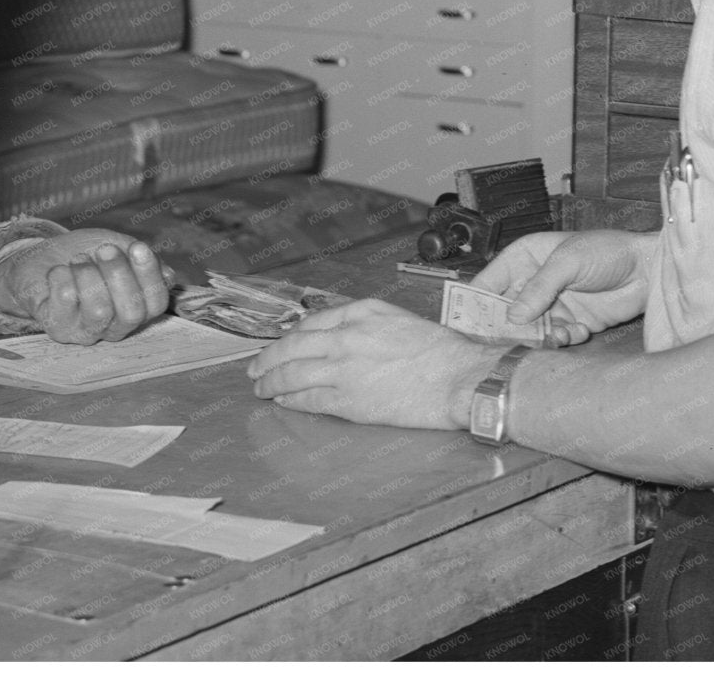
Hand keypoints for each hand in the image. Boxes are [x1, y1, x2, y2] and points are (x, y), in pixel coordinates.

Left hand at [0, 229, 172, 343]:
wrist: (40, 258)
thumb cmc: (85, 253)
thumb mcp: (118, 246)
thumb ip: (141, 258)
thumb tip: (167, 276)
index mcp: (136, 307)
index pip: (156, 304)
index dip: (150, 275)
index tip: (137, 246)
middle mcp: (115, 327)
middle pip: (131, 313)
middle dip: (119, 275)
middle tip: (105, 249)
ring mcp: (86, 331)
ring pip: (100, 312)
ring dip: (89, 276)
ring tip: (78, 258)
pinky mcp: (58, 329)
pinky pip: (65, 303)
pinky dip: (62, 277)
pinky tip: (58, 270)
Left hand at [248, 299, 501, 429]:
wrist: (459, 378)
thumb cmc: (442, 351)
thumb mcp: (401, 320)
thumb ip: (369, 324)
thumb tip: (344, 338)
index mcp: (362, 312)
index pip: (313, 322)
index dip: (291, 337)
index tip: (282, 345)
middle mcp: (346, 336)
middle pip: (293, 346)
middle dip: (269, 359)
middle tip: (255, 369)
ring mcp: (343, 368)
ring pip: (292, 374)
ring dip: (272, 382)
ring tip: (261, 389)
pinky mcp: (347, 400)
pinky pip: (308, 399)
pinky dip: (291, 400)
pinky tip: (283, 402)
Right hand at [473, 229, 654, 346]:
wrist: (648, 270)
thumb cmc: (608, 251)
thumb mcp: (569, 260)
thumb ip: (540, 287)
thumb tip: (513, 316)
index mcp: (524, 258)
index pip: (489, 283)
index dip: (476, 304)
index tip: (471, 327)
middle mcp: (532, 283)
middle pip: (505, 313)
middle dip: (509, 329)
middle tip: (517, 340)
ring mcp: (551, 305)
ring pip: (529, 331)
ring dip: (541, 337)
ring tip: (561, 333)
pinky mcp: (571, 323)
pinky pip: (555, 339)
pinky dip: (564, 339)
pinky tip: (580, 330)